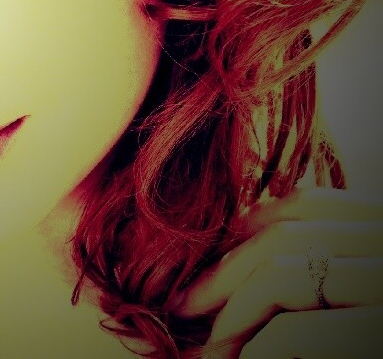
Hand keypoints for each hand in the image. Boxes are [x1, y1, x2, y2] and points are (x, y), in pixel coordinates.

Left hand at [173, 187, 382, 357]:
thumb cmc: (367, 339)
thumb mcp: (356, 289)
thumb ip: (325, 264)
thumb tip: (246, 238)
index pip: (317, 206)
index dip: (260, 219)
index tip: (223, 247)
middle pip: (290, 237)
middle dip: (227, 270)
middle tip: (187, 303)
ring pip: (283, 275)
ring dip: (232, 312)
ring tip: (211, 344)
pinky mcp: (379, 340)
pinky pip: (296, 332)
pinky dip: (254, 349)